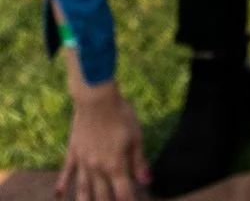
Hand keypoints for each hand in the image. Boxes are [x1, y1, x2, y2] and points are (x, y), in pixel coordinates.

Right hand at [59, 68, 148, 200]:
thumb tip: (146, 181)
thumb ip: (139, 161)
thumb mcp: (136, 137)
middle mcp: (96, 168)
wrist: (97, 101)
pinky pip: (67, 173)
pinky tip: (59, 196)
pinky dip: (62, 185)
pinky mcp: (72, 153)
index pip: (122, 192)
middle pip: (101, 195)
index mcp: (115, 165)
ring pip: (82, 189)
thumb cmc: (121, 116)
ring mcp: (82, 162)